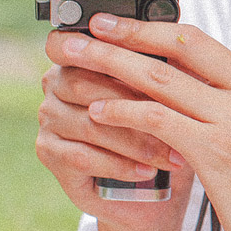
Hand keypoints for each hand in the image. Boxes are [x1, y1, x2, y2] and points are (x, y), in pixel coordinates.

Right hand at [37, 34, 193, 230]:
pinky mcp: (49, 152)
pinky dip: (120, 165)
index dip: (103, 52)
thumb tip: (181, 48)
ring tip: (170, 155)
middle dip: (135, 104)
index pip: (78, 44)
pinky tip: (146, 171)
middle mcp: (56, 83)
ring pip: (90, 125)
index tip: (139, 62)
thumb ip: (164, 69)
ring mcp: (49, 118)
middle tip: (177, 120)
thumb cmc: (161, 129)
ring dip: (134, 141)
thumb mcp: (168, 96)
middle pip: (86, 86)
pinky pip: (83, 157)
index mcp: (80, 56)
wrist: (148, 186)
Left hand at [73, 0, 230, 230]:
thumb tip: (195, 80)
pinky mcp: (218, 151)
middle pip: (187, 40)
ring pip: (162, 76)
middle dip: (134, 28)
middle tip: (98, 21)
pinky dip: (124, 109)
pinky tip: (100, 107)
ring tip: (79, 56)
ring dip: (112, 64)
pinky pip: (158, 118)